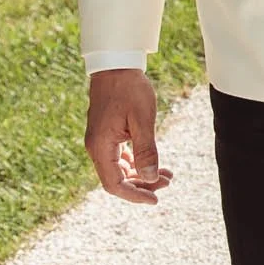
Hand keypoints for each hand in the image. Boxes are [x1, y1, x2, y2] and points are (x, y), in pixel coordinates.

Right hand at [86, 68, 170, 203]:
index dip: (134, 195)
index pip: (114, 184)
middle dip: (142, 185)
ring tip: (166, 174)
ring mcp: (99, 141)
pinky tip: (152, 163)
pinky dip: (135, 163)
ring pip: (118, 170)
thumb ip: (146, 151)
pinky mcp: (105, 135)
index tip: (155, 199)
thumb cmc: (129, 89)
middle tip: (168, 181)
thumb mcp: (142, 120)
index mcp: (101, 146)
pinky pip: (118, 158)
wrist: (115, 65)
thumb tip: (151, 178)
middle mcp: (95, 147)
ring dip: (141, 175)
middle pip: (116, 180)